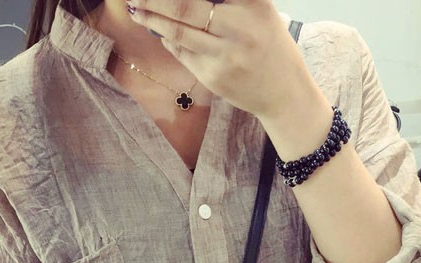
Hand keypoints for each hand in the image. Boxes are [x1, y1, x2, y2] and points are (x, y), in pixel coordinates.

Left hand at [126, 0, 318, 119]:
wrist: (284, 94)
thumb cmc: (270, 46)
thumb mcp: (259, 11)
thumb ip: (228, 0)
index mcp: (253, 3)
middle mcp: (239, 27)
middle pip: (184, 5)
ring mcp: (224, 55)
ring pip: (177, 31)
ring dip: (152, 18)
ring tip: (136, 8)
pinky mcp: (213, 77)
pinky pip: (182, 53)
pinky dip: (168, 40)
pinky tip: (160, 31)